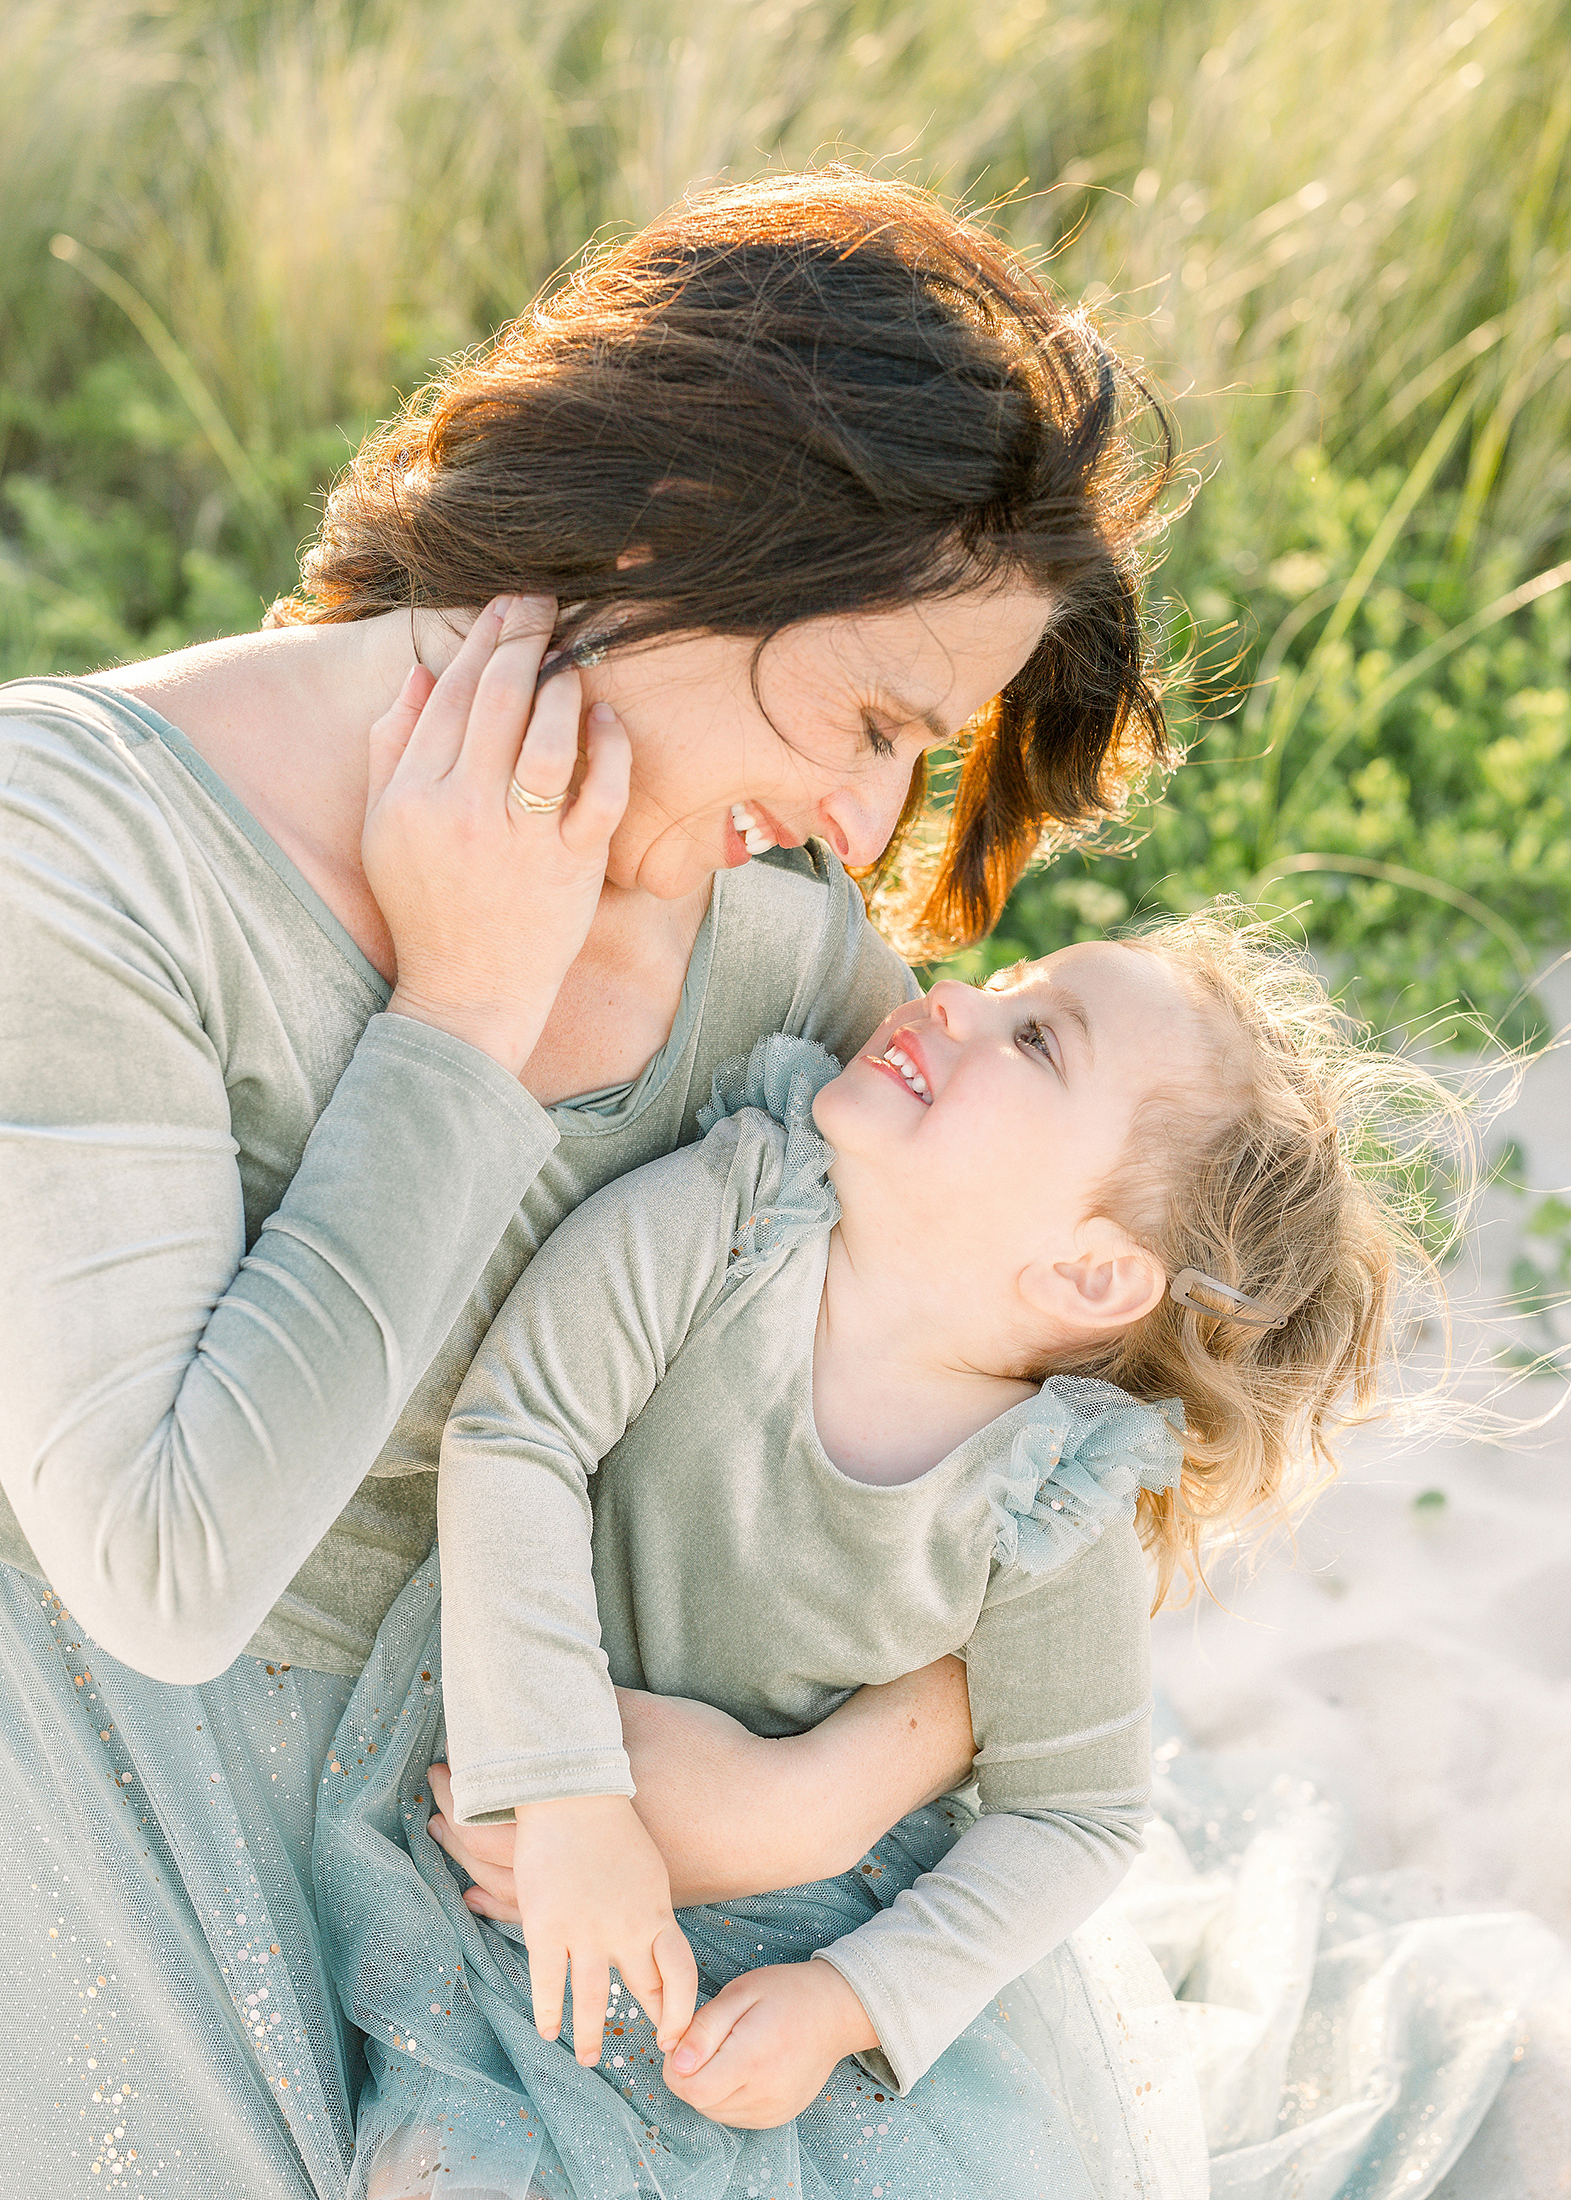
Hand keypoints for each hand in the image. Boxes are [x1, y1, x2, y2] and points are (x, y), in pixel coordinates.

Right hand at [363, 596, 630, 1076]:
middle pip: (497, 701)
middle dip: (523, 639)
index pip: (448, 695)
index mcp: (413, 796)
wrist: (468, 991)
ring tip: (574, 656)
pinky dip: (608, 749)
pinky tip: (607, 716)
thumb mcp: (382, 829)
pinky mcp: (572, 866)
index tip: (505, 605)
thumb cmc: (424, 906)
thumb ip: (391, 749)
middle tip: (546, 601)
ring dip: (565, 686)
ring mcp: (522, 841)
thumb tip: (418, 676)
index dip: (479, 640)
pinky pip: (599, 795)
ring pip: (548, 740)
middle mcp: (464, 812)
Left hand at [427, 1661, 974, 1915]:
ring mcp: (609, 1891)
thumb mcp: (648, 1716)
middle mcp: (588, 1862)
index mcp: (586, 1811)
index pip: (503, 1805)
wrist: (777, 1817)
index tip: (440, 1767)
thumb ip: (594, 1708)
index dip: (467, 1789)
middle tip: (431, 1808)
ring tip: (450, 1853)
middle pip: (502, 1853)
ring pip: (523, 1893)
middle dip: (462, 1828)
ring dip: (480, 1869)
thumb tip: (551, 1682)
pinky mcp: (632, 1904)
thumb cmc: (714, 1759)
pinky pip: (555, 1917)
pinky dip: (515, 1908)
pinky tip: (495, 1902)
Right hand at [511, 1794, 697, 2067]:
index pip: (680, 1976)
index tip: (674, 2032)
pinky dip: (549, 2013)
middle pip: (643, 1991)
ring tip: (588, 2058)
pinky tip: (548, 2030)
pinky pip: (548, 1984)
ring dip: (592, 2035)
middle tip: (646, 2050)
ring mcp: (585, 1930)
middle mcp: (626, 1929)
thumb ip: (652, 1912)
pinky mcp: (547, 1926)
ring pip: (593, 2000)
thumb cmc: (612, 1826)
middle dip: (647, 2025)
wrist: (571, 1793)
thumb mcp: (649, 1870)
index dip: (679, 2011)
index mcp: (655, 1913)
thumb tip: (657, 1942)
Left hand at [662, 1961, 878, 2128]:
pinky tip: (740, 2067)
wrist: (835, 2011)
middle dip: (689, 2075)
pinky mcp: (777, 2117)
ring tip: (726, 2051)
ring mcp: (773, 2111)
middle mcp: (764, 2095)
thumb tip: (676, 2062)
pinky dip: (726, 2095)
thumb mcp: (740, 1993)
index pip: (691, 2089)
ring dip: (708, 2086)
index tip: (683, 2042)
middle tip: (704, 2041)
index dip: (676, 2068)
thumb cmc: (786, 1993)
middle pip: (700, 2103)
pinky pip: (734, 2115)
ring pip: (714, 2112)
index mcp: (752, 2060)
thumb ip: (704, 2028)